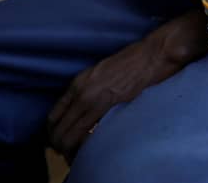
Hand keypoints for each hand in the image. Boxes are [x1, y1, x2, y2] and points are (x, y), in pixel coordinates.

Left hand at [47, 10, 207, 162]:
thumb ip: (92, 89)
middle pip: (58, 129)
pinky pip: (87, 133)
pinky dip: (86, 146)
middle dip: (61, 145)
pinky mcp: (109, 104)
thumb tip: (89, 107)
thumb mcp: (104, 72)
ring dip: (71, 149)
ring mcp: (93, 98)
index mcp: (78, 82)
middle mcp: (81, 91)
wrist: (153, 53)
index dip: (54, 132)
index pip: (54, 115)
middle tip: (70, 153)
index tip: (61, 141)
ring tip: (79, 155)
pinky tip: (93, 149)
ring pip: (69, 135)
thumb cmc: (135, 60)